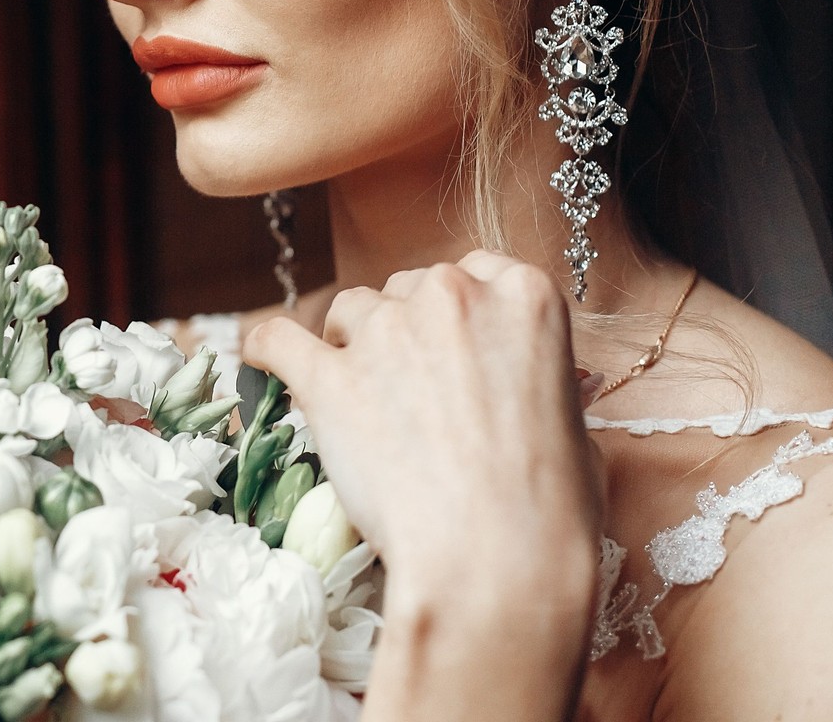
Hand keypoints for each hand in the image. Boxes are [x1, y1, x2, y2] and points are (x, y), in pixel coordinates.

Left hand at [242, 251, 601, 607]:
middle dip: (409, 330)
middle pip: (410, 288)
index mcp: (523, 294)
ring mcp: (386, 330)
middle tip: (414, 393)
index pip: (476, 273)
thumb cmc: (548, 506)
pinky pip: (278, 338)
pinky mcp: (330, 376)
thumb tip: (513, 392)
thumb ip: (533, 380)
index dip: (459, 316)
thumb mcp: (571, 424)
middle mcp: (452, 294)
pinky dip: (267, 348)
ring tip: (364, 401)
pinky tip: (261, 359)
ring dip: (352, 343)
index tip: (454, 347)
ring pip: (351, 309)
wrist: (495, 559)